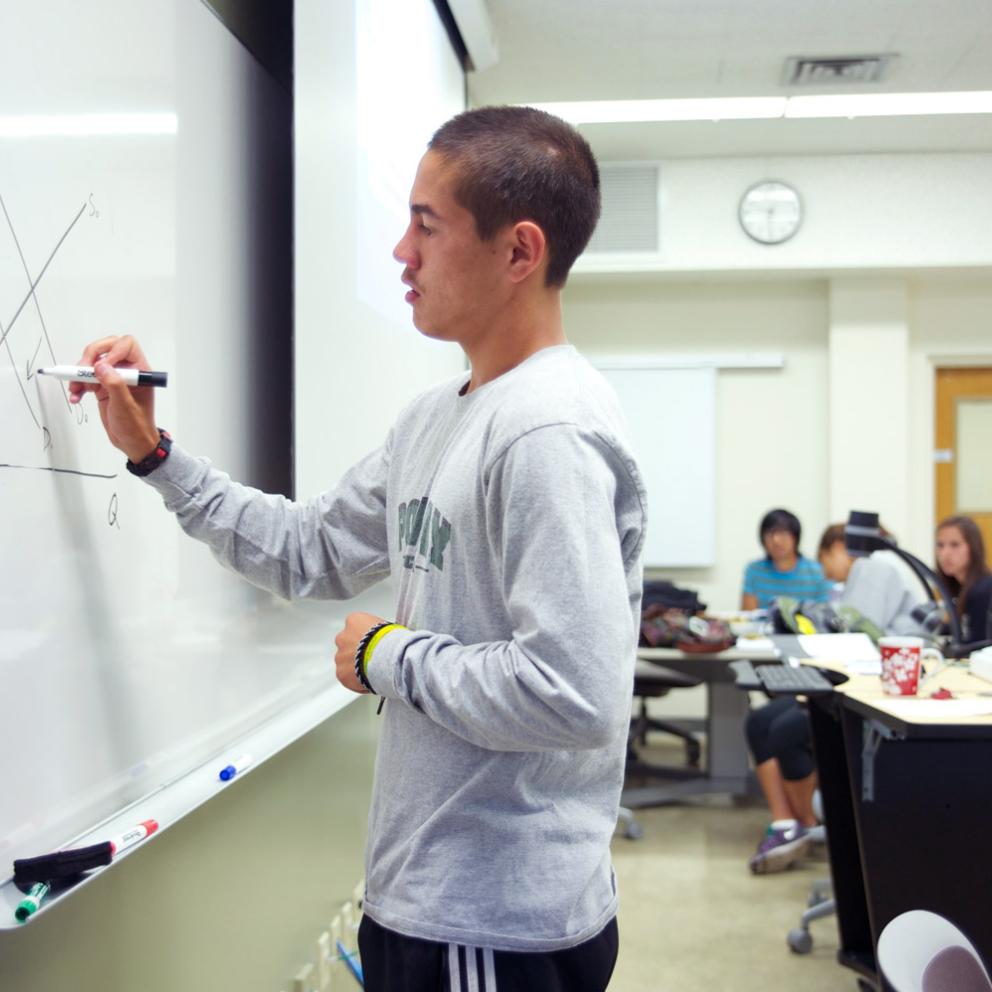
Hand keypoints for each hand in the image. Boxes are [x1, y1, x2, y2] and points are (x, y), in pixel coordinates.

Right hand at [69, 335, 159, 461]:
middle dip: (90, 357)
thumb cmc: (136, 426)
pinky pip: (86, 379)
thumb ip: (114, 384)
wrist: (132, 443)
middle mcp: (127, 371)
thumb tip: (101, 365)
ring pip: (92, 364)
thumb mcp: (126, 406)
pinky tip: (75, 396)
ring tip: (74, 389)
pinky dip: (78, 385)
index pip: (127, 345)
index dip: (112, 350)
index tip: (101, 366)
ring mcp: (113, 378)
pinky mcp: (102, 387)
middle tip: (80, 371)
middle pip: (106, 349)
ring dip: (79, 374)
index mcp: (140, 371)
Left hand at [334, 612, 385, 692]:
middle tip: (371, 657)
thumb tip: (382, 639)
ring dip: (354, 665)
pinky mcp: (341, 673)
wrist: (388, 657)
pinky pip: (347, 677)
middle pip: (347, 644)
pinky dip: (355, 680)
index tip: (372, 643)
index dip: (364, 637)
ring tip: (372, 670)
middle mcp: (343, 636)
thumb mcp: (387, 627)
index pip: (355, 627)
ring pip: (345, 661)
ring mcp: (340, 655)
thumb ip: (377, 632)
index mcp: (354, 621)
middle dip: (355, 651)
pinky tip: (368, 679)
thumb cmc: (391, 641)